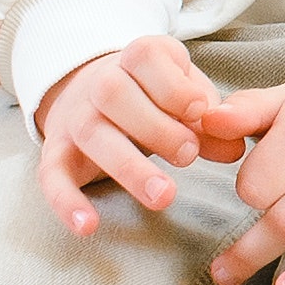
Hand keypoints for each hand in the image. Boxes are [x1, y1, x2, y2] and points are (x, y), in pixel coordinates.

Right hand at [31, 32, 248, 239]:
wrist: (96, 90)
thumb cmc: (157, 96)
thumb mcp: (188, 96)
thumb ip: (211, 121)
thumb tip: (234, 149)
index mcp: (137, 57)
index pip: (146, 57)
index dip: (174, 85)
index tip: (200, 110)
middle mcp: (99, 83)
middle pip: (114, 94)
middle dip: (156, 127)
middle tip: (189, 156)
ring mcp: (75, 117)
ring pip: (92, 135)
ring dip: (129, 167)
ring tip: (164, 197)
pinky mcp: (57, 152)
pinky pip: (51, 174)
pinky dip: (66, 201)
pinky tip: (88, 227)